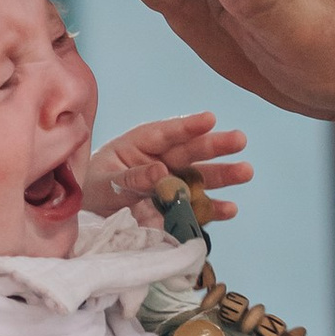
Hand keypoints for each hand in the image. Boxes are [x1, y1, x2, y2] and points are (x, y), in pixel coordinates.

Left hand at [82, 110, 253, 221]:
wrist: (88, 215)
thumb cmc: (93, 188)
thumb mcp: (104, 181)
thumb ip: (132, 177)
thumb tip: (161, 171)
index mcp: (141, 144)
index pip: (167, 133)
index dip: (188, 126)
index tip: (210, 119)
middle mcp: (162, 160)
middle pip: (191, 151)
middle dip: (216, 145)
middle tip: (240, 139)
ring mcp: (171, 184)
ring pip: (200, 176)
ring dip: (223, 175)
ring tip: (246, 171)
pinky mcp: (176, 208)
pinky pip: (196, 207)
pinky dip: (212, 209)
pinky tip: (230, 208)